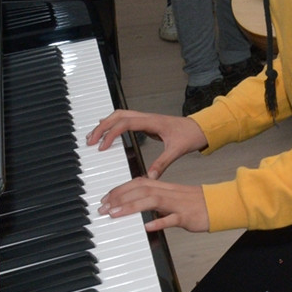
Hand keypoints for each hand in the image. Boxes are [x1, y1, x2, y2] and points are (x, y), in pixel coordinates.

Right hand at [88, 109, 208, 178]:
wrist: (201, 128)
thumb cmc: (190, 135)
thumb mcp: (177, 150)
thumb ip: (162, 163)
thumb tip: (150, 176)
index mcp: (152, 122)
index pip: (125, 123)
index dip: (111, 133)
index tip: (102, 146)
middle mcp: (147, 117)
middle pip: (118, 115)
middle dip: (102, 126)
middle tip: (90, 141)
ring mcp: (146, 119)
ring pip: (120, 115)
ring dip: (106, 124)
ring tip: (93, 137)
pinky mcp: (146, 123)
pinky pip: (125, 120)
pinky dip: (113, 125)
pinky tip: (107, 133)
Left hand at [96, 176, 208, 233]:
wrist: (220, 205)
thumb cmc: (197, 204)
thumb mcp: (174, 200)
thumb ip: (157, 202)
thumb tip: (139, 206)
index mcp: (166, 188)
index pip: (139, 183)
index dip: (121, 189)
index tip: (106, 198)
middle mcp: (170, 193)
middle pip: (142, 189)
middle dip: (119, 197)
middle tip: (103, 207)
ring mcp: (178, 204)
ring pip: (152, 201)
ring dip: (131, 206)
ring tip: (115, 214)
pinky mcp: (187, 216)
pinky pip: (173, 219)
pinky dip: (160, 222)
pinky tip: (148, 226)